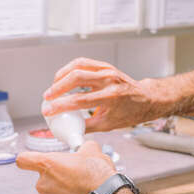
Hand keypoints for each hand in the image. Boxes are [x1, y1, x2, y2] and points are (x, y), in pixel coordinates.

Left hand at [16, 141, 116, 193]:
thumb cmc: (98, 175)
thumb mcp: (92, 150)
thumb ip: (82, 147)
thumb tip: (86, 147)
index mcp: (47, 165)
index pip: (23, 160)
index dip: (27, 159)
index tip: (30, 160)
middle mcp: (44, 184)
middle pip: (43, 177)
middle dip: (57, 176)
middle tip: (73, 174)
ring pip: (53, 193)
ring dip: (63, 190)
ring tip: (80, 188)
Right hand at [42, 58, 163, 131]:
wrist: (146, 99)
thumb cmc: (130, 112)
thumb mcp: (108, 124)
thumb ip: (86, 126)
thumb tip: (68, 130)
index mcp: (111, 97)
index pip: (80, 100)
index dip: (61, 106)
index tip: (48, 110)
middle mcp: (109, 81)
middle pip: (77, 78)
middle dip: (58, 87)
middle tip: (47, 97)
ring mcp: (107, 70)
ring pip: (78, 66)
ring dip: (62, 76)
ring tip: (53, 87)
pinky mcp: (105, 66)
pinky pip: (83, 62)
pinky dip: (70, 69)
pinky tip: (63, 77)